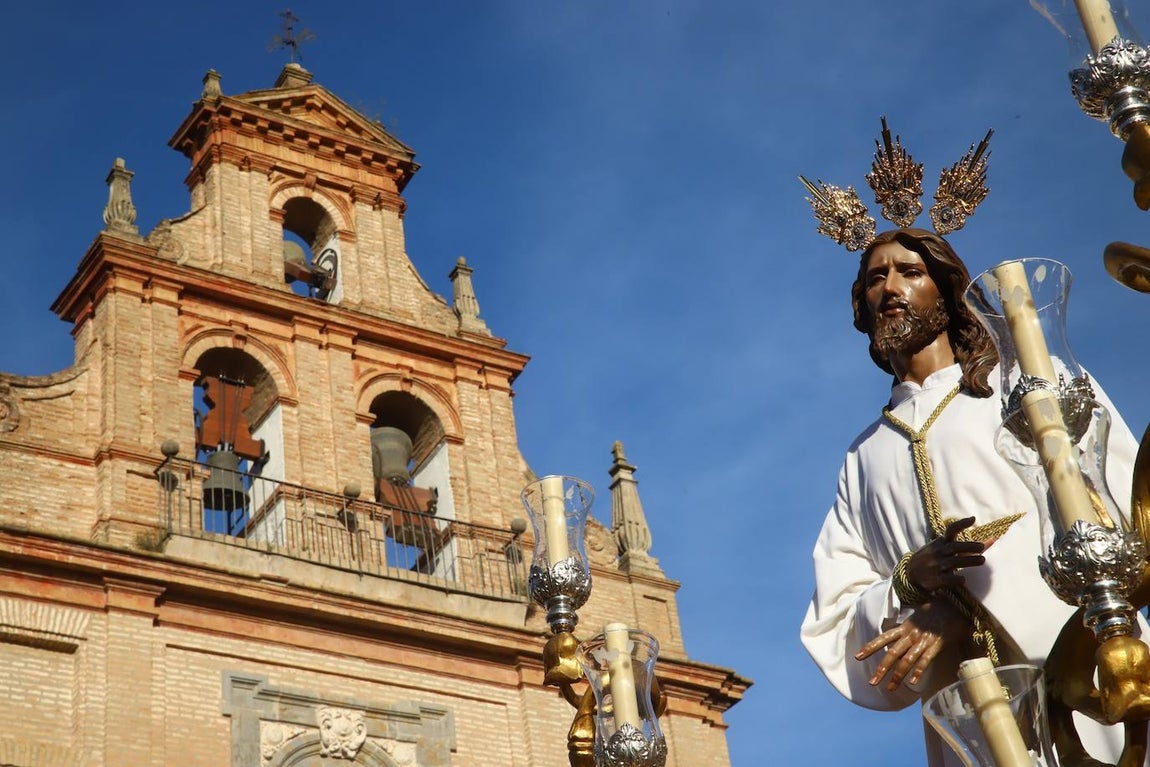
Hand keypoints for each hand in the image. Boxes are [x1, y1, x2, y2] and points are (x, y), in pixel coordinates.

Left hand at [855, 598, 969, 690]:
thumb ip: (906, 630)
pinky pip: (925, 660)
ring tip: (890, 688)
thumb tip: (895, 640)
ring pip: (907, 660)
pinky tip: (912, 682)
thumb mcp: (915, 619)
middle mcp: (910, 635)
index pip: (883, 638)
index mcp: (904, 627)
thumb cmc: (934, 613)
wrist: (954, 606)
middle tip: (872, 682)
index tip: (857, 657)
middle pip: (892, 653)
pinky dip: (919, 671)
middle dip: (881, 669)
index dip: (870, 647)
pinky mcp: (936, 645)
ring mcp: (923, 640)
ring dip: (897, 675)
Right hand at [906, 516, 985, 593]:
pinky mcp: (936, 579)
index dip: (961, 524)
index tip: (973, 519)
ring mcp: (937, 565)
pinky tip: (964, 579)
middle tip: (982, 548)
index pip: (951, 530)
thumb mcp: (945, 548)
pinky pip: (949, 579)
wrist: (911, 574)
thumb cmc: (934, 558)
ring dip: (969, 560)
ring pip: (954, 562)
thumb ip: (969, 546)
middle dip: (969, 546)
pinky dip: (957, 578)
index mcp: (940, 542)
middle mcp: (938, 552)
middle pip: (955, 547)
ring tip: (982, 560)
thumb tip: (994, 539)